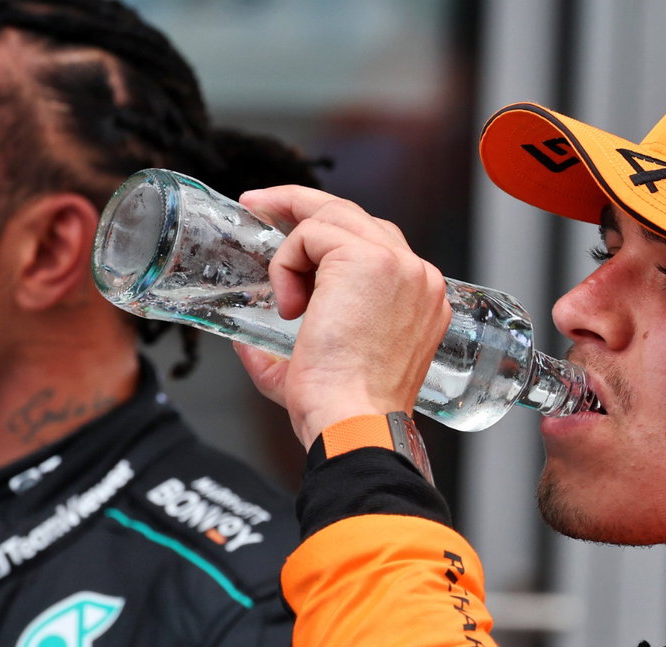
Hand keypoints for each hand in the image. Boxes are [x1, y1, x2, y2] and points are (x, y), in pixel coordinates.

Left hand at [235, 186, 450, 447]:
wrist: (354, 422)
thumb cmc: (344, 408)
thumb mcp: (319, 367)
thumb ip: (285, 349)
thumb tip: (248, 343)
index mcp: (418, 300)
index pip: (372, 241)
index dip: (326, 232)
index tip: (288, 230)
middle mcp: (417, 276)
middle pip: (354, 214)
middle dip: (300, 205)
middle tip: (257, 205)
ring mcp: (398, 264)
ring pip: (330, 217)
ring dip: (291, 253)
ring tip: (286, 303)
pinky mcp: (368, 259)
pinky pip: (310, 234)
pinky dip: (287, 264)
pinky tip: (291, 306)